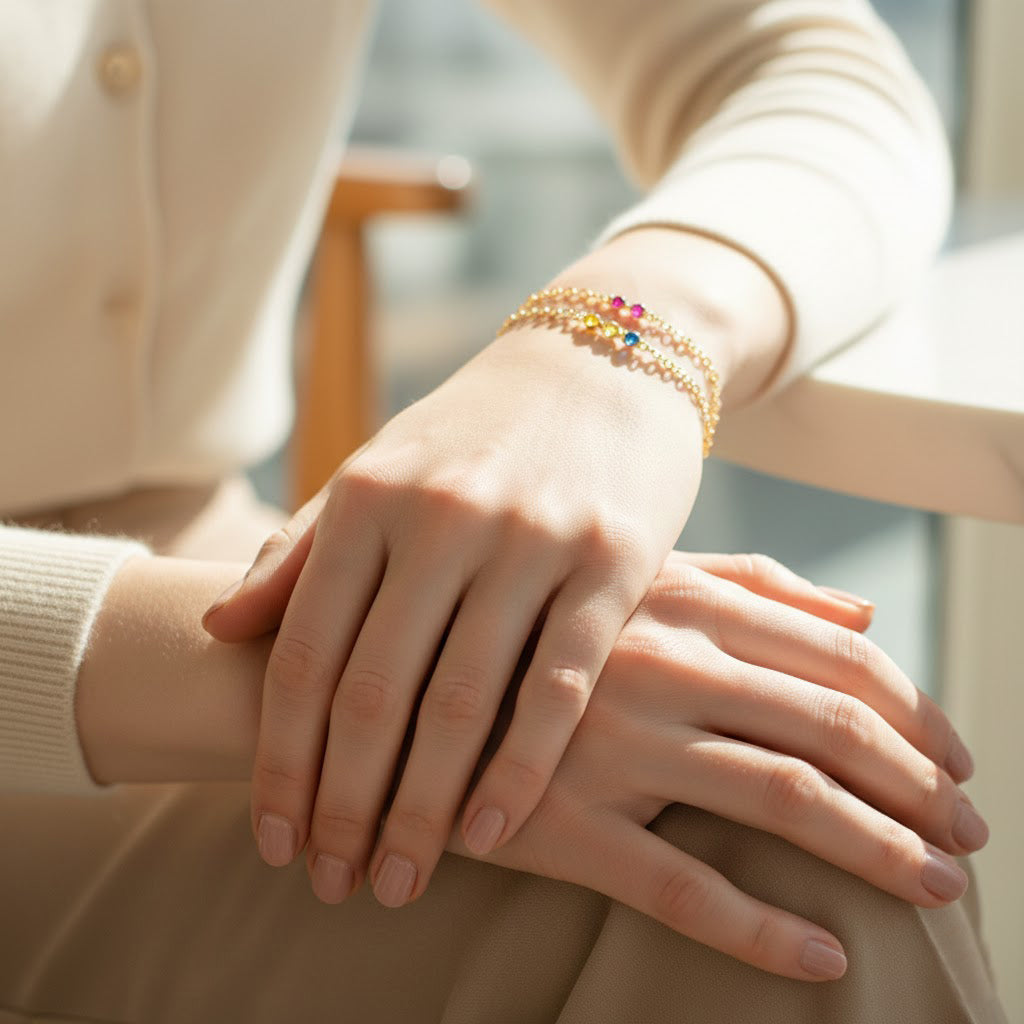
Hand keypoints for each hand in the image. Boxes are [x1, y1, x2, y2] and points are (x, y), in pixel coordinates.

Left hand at [201, 228, 790, 905]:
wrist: (608, 356)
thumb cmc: (482, 431)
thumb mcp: (380, 469)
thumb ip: (301, 549)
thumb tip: (219, 631)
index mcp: (368, 496)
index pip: (302, 654)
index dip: (279, 759)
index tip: (273, 839)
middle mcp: (442, 517)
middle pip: (372, 693)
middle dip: (344, 805)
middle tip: (331, 884)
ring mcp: (530, 539)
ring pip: (460, 702)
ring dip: (424, 809)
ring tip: (400, 879)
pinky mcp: (611, 562)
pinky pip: (558, 685)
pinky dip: (519, 768)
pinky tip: (492, 831)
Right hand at [438, 551, 983, 981]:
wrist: (392, 674)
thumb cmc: (527, 620)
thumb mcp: (633, 577)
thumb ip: (749, 584)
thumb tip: (863, 614)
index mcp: (678, 598)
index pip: (833, 658)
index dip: (913, 712)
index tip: (956, 758)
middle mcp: (656, 663)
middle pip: (827, 728)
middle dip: (918, 785)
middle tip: (969, 835)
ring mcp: (612, 743)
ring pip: (781, 799)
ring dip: (877, 849)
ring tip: (933, 887)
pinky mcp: (564, 823)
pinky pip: (683, 889)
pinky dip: (765, 930)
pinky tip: (826, 956)